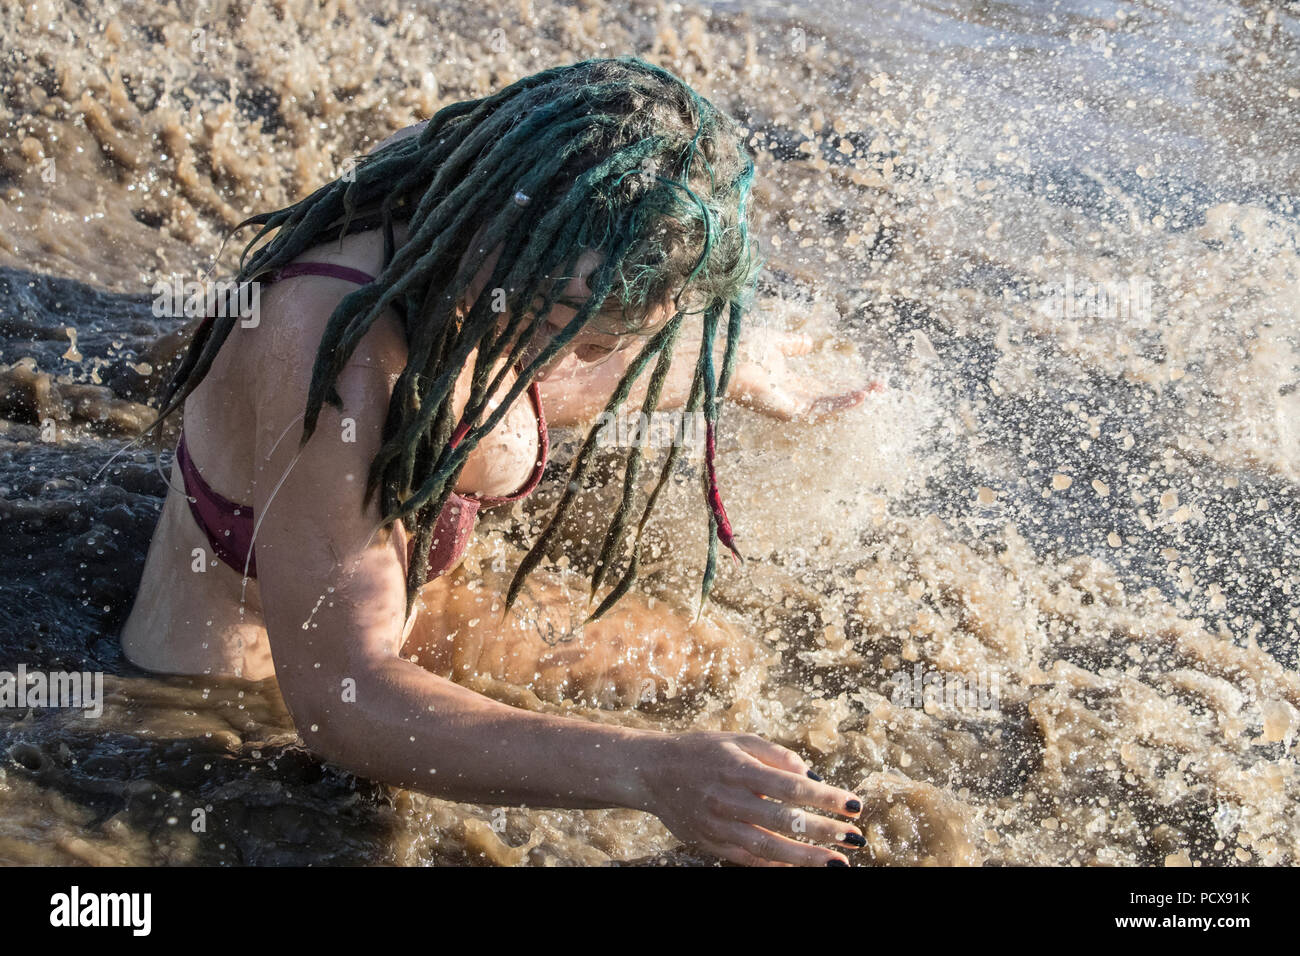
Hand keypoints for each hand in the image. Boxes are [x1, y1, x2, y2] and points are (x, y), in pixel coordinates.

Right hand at [637, 731, 864, 865]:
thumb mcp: (737, 739)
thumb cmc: (702, 751)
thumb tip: (811, 776)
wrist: (652, 772)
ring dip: (807, 858)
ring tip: (838, 863)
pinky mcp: (711, 844)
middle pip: (784, 821)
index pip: (790, 786)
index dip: (825, 798)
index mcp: (737, 768)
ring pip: (769, 848)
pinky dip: (778, 867)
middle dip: (824, 831)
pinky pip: (750, 860)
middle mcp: (728, 799)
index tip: (854, 805)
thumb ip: (776, 755)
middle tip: (856, 838)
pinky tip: (803, 868)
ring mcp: (718, 825)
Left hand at [727, 326, 883, 421]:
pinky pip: (821, 410)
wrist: (727, 361)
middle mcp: (792, 399)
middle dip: (856, 394)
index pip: (822, 389)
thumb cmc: (743, 350)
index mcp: (788, 384)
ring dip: (854, 399)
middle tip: (881, 388)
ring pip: (829, 407)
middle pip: (831, 400)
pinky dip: (842, 404)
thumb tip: (810, 343)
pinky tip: (861, 396)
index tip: (867, 380)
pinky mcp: (790, 412)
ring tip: (877, 391)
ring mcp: (792, 407)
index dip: (844, 385)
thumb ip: (792, 344)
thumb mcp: (775, 342)